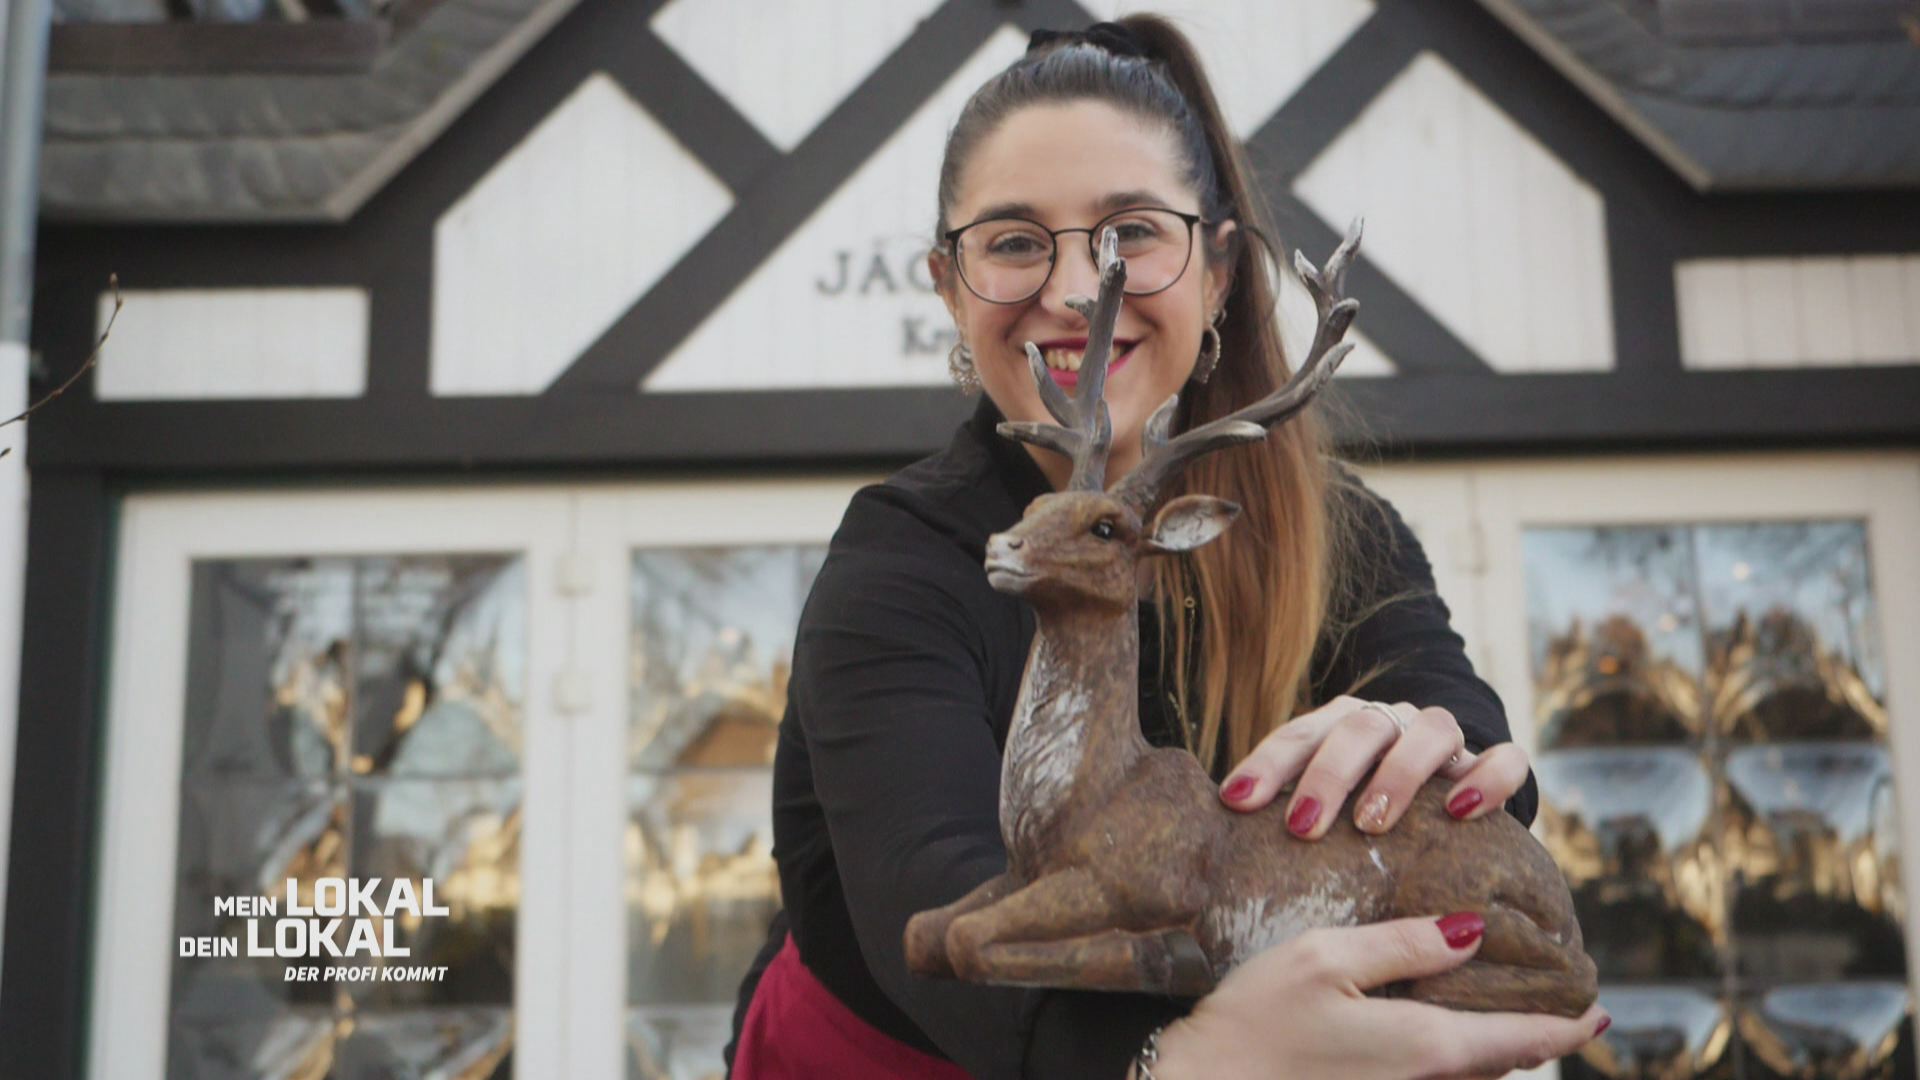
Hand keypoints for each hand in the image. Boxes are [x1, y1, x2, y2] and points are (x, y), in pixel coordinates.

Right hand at [1146, 916, 1608, 1079]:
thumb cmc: (1255, 1023)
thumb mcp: (1326, 960)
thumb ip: (1404, 945)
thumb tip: (1472, 932)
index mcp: (1428, 1048)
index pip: (1526, 1041)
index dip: (1569, 1027)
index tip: (1600, 1012)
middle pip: (1502, 1064)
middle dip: (1532, 1037)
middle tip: (1555, 1004)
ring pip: (1468, 1077)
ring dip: (1492, 1050)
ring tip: (1501, 1016)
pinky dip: (1452, 1059)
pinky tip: (1433, 1036)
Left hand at [1216, 695, 1531, 837]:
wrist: (1445, 810)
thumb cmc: (1361, 818)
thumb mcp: (1322, 811)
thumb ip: (1285, 815)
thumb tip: (1219, 843)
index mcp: (1339, 725)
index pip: (1297, 734)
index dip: (1266, 765)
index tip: (1238, 803)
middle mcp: (1390, 722)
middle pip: (1359, 727)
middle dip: (1328, 775)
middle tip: (1304, 825)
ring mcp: (1444, 739)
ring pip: (1430, 730)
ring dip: (1398, 774)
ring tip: (1373, 822)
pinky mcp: (1493, 765)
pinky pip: (1505, 758)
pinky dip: (1488, 779)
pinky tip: (1462, 811)